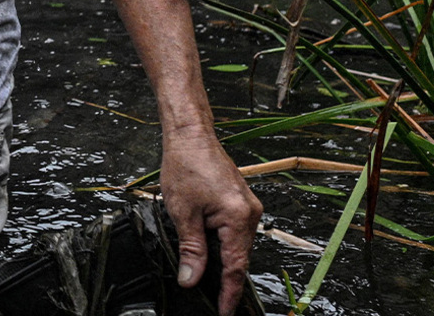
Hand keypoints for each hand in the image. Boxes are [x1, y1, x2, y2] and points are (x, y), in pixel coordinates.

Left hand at [158, 130, 260, 313]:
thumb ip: (191, 249)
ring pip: (237, 245)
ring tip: (209, 281)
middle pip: (240, 257)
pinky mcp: (241, 201)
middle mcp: (250, 214)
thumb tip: (191, 280)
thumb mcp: (183, 213)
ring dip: (224, 261)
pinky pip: (236, 231)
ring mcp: (248, 207)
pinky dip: (225, 245)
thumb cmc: (186, 165)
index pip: (236, 267)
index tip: (224, 311)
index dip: (229, 293)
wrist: (191, 135)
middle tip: (214, 301)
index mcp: (238, 218)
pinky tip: (211, 253)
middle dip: (226, 280)